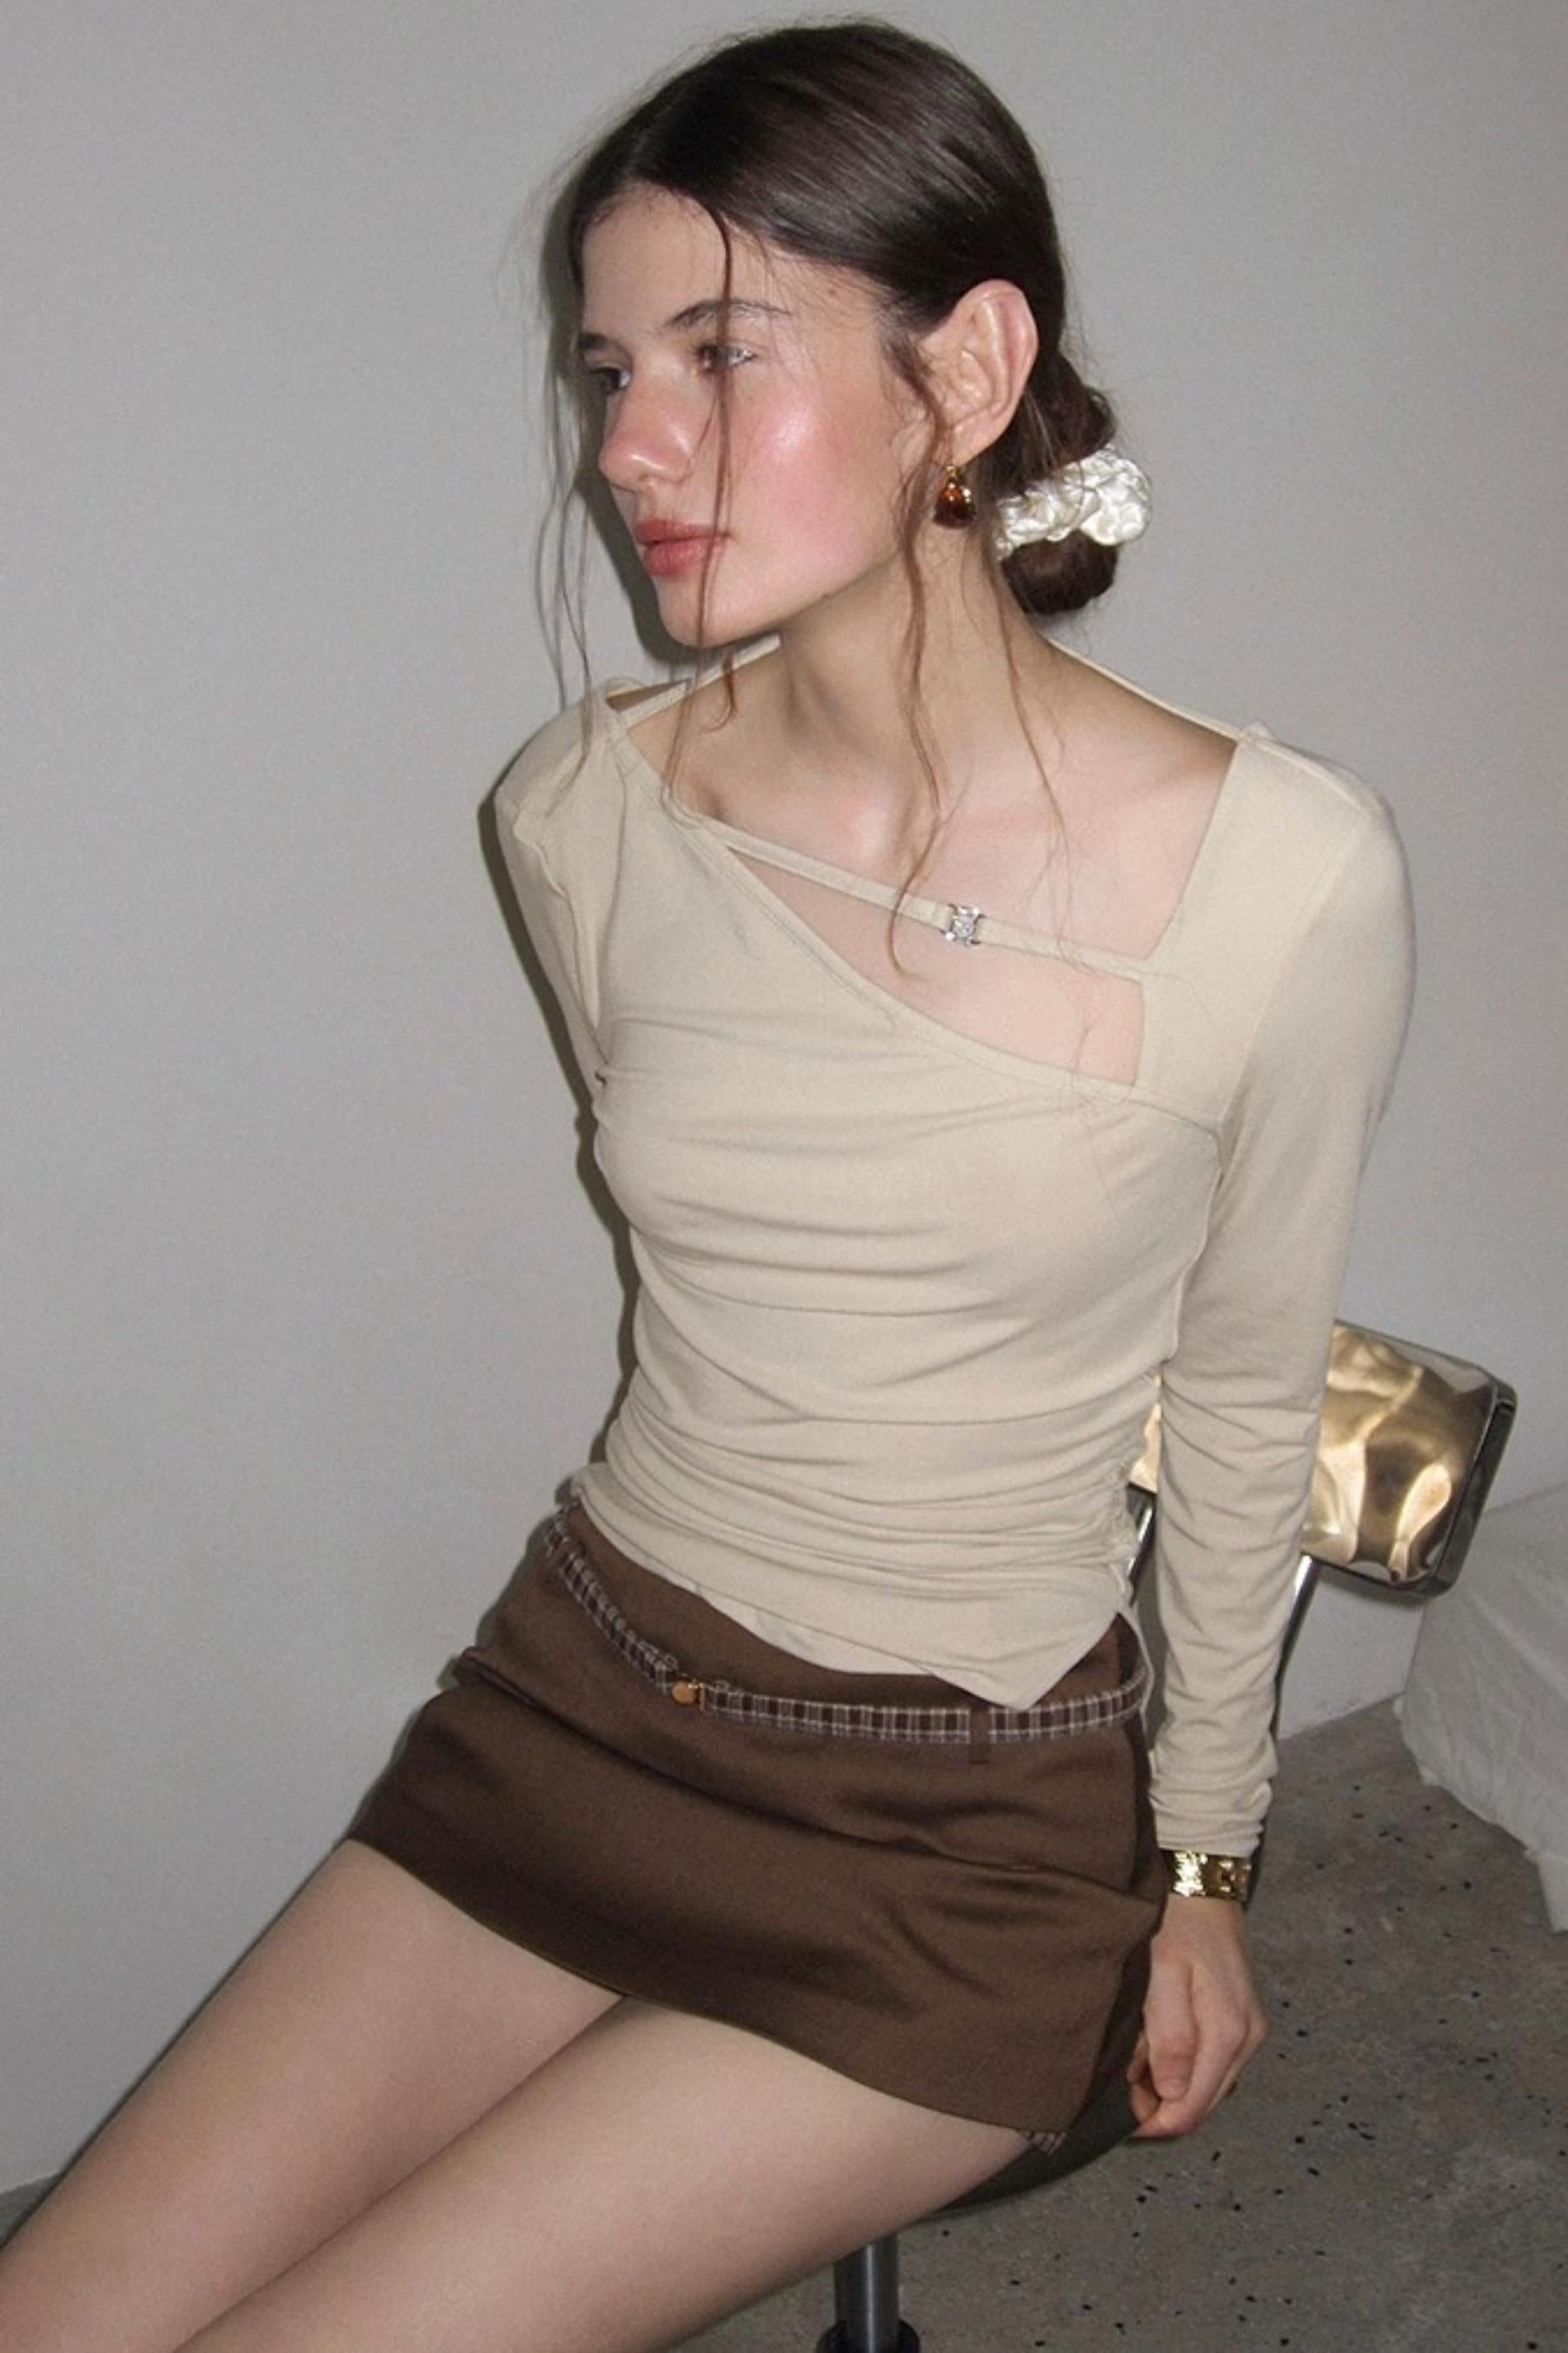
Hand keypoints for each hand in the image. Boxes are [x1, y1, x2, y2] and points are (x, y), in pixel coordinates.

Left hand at [1126, 1895, 1266, 2136]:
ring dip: (1170, 2084)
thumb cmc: (1176, 1922)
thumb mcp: (1162, 1974)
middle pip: (1202, 2102)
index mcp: (1228, 2034)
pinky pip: (1212, 2061)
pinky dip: (1183, 2063)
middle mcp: (1247, 2040)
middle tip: (1119, 2085)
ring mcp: (1248, 2030)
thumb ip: (1169, 2036)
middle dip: (1160, 2104)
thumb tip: (1171, 2093)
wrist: (1200, 1882)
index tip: (1119, 2116)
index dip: (1154, 2121)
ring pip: (1207, 2084)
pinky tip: (1158, 2044)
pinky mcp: (1242, 2019)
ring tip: (1134, 2060)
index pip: (1192, 2108)